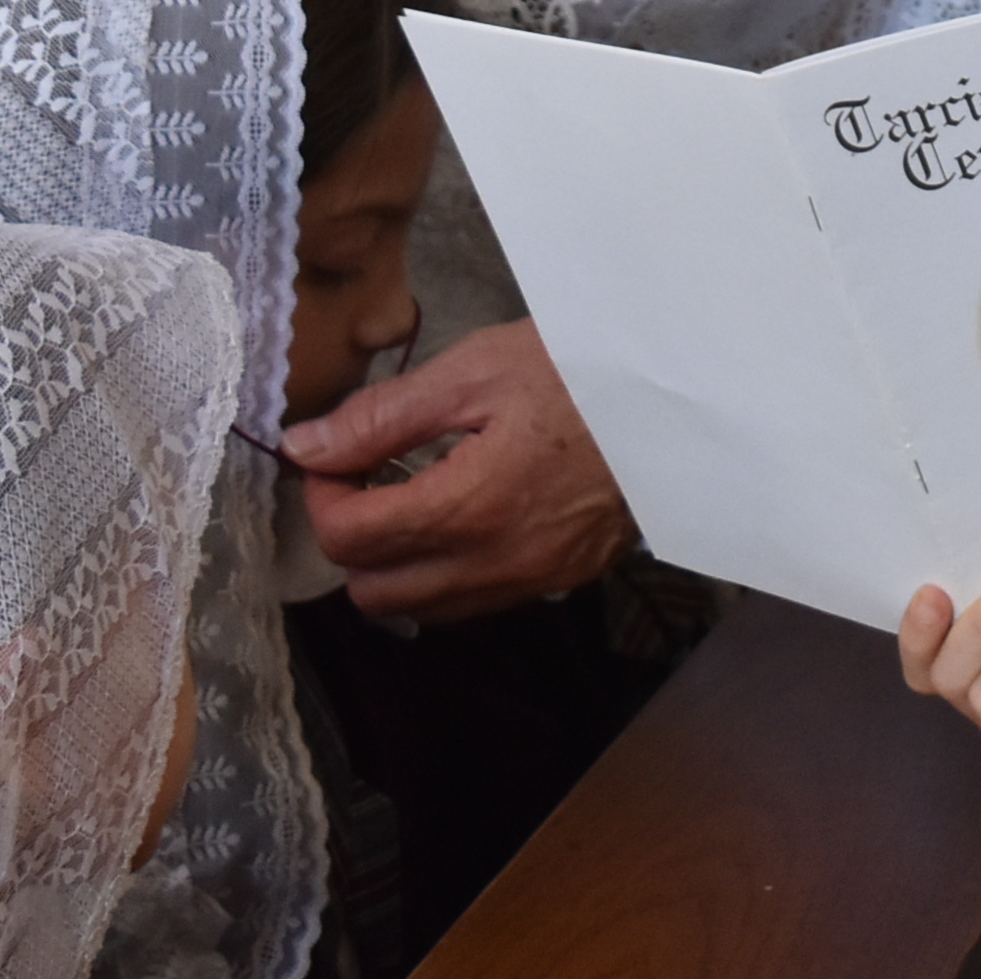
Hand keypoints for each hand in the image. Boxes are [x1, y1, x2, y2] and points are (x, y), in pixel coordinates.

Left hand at [284, 320, 630, 620]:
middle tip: (370, 476)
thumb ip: (381, 418)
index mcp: (467, 508)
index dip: (322, 496)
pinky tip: (465, 513)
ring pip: (419, 609)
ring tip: (417, 493)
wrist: (675, 400)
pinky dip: (445, 570)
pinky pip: (471, 602)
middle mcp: (494, 565)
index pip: (348, 538)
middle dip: (353, 536)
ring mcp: (529, 582)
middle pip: (372, 592)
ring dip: (396, 562)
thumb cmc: (577, 372)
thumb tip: (304, 447)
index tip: (337, 454)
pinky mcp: (558, 583)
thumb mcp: (474, 373)